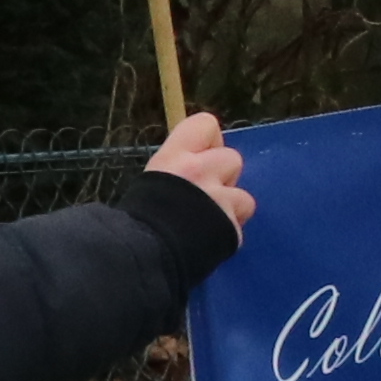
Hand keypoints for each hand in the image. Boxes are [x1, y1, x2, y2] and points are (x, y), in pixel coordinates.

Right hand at [145, 110, 253, 233]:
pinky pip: (237, 226)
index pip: (207, 124)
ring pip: (244, 196)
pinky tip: (210, 243)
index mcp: (176, 156)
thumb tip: (189, 172)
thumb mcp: (151, 182)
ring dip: (230, 208)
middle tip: (203, 195)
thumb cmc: (136, 219)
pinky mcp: (231, 228)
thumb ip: (176, 171)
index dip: (209, 141)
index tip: (199, 157)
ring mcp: (220, 200)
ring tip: (209, 223)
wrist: (142, 256)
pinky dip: (227, 234)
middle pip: (232, 158)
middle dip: (223, 177)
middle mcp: (202, 171)